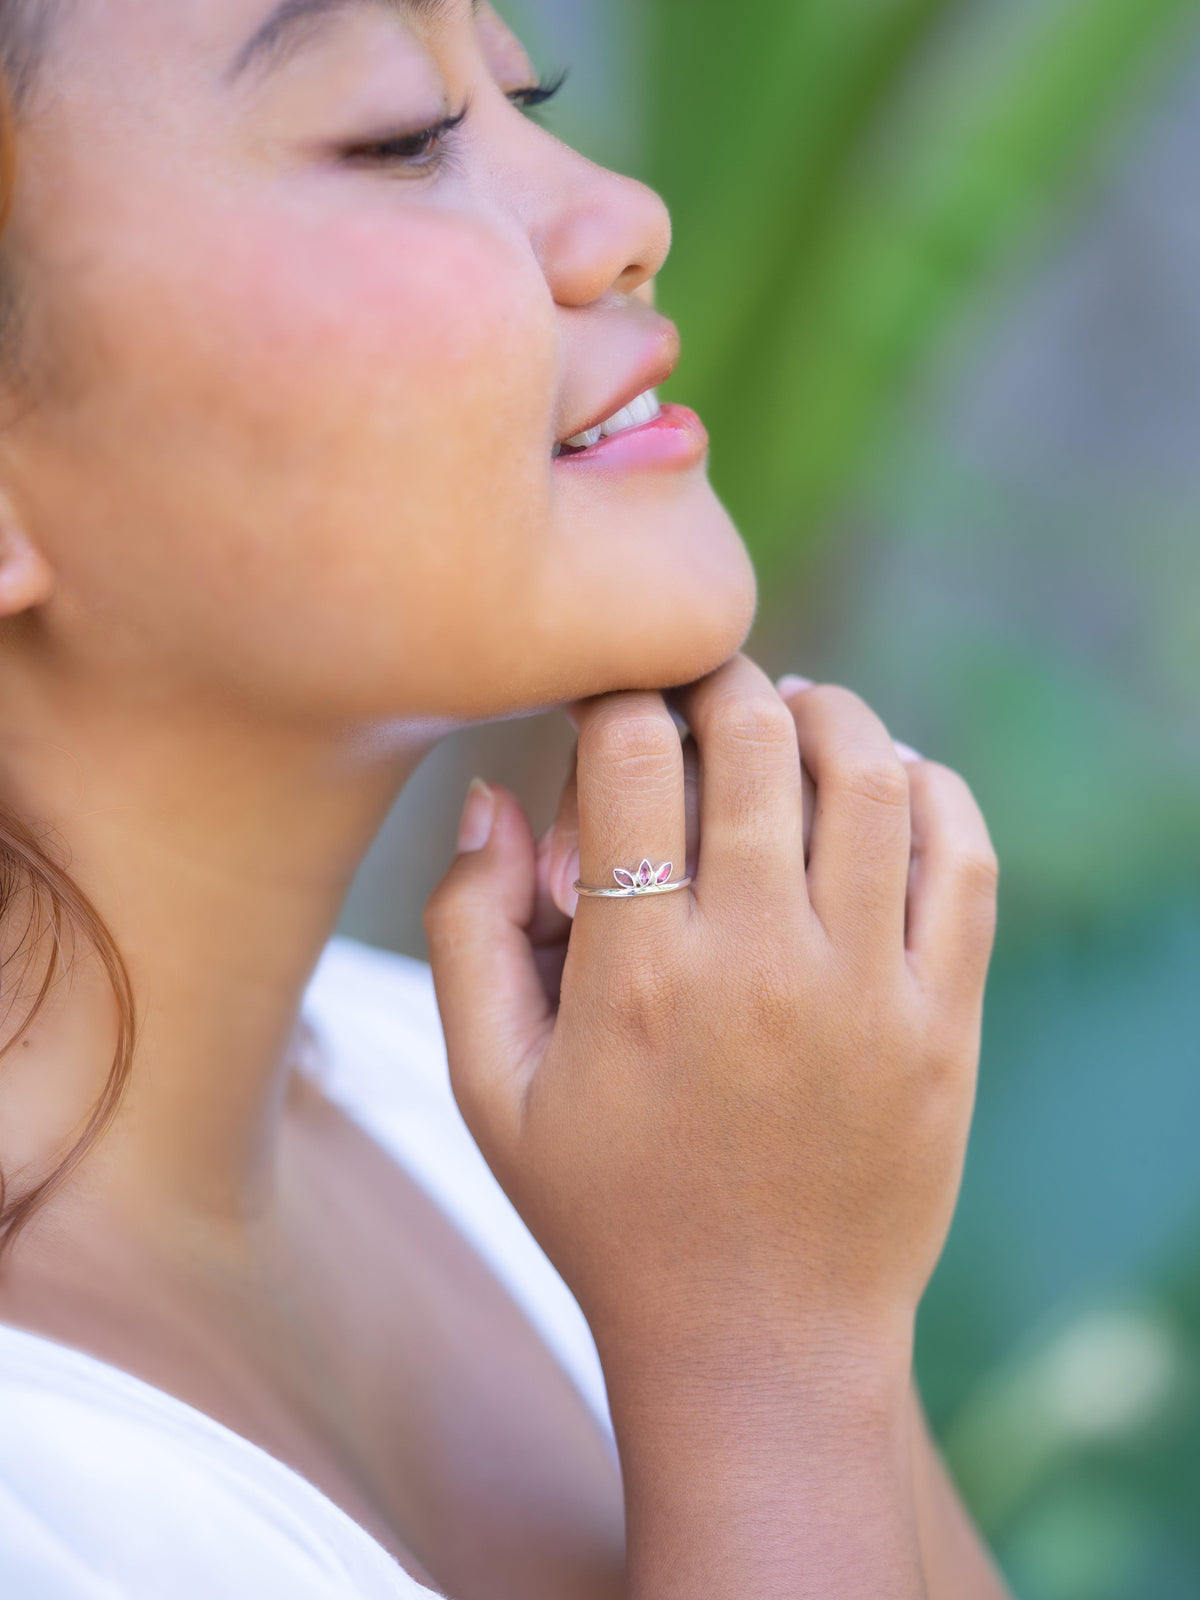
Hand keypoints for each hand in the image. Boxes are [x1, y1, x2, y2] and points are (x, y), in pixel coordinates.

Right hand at [425, 655, 997, 1364]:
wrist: (759, 1340)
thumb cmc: (606, 1210)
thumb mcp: (488, 1089)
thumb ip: (467, 931)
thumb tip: (496, 797)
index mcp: (635, 975)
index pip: (632, 754)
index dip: (614, 696)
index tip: (610, 706)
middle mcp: (760, 965)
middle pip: (756, 737)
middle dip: (719, 678)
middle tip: (699, 683)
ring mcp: (870, 991)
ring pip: (871, 775)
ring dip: (828, 712)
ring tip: (793, 710)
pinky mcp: (946, 1023)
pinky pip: (963, 860)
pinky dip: (931, 789)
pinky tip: (887, 779)